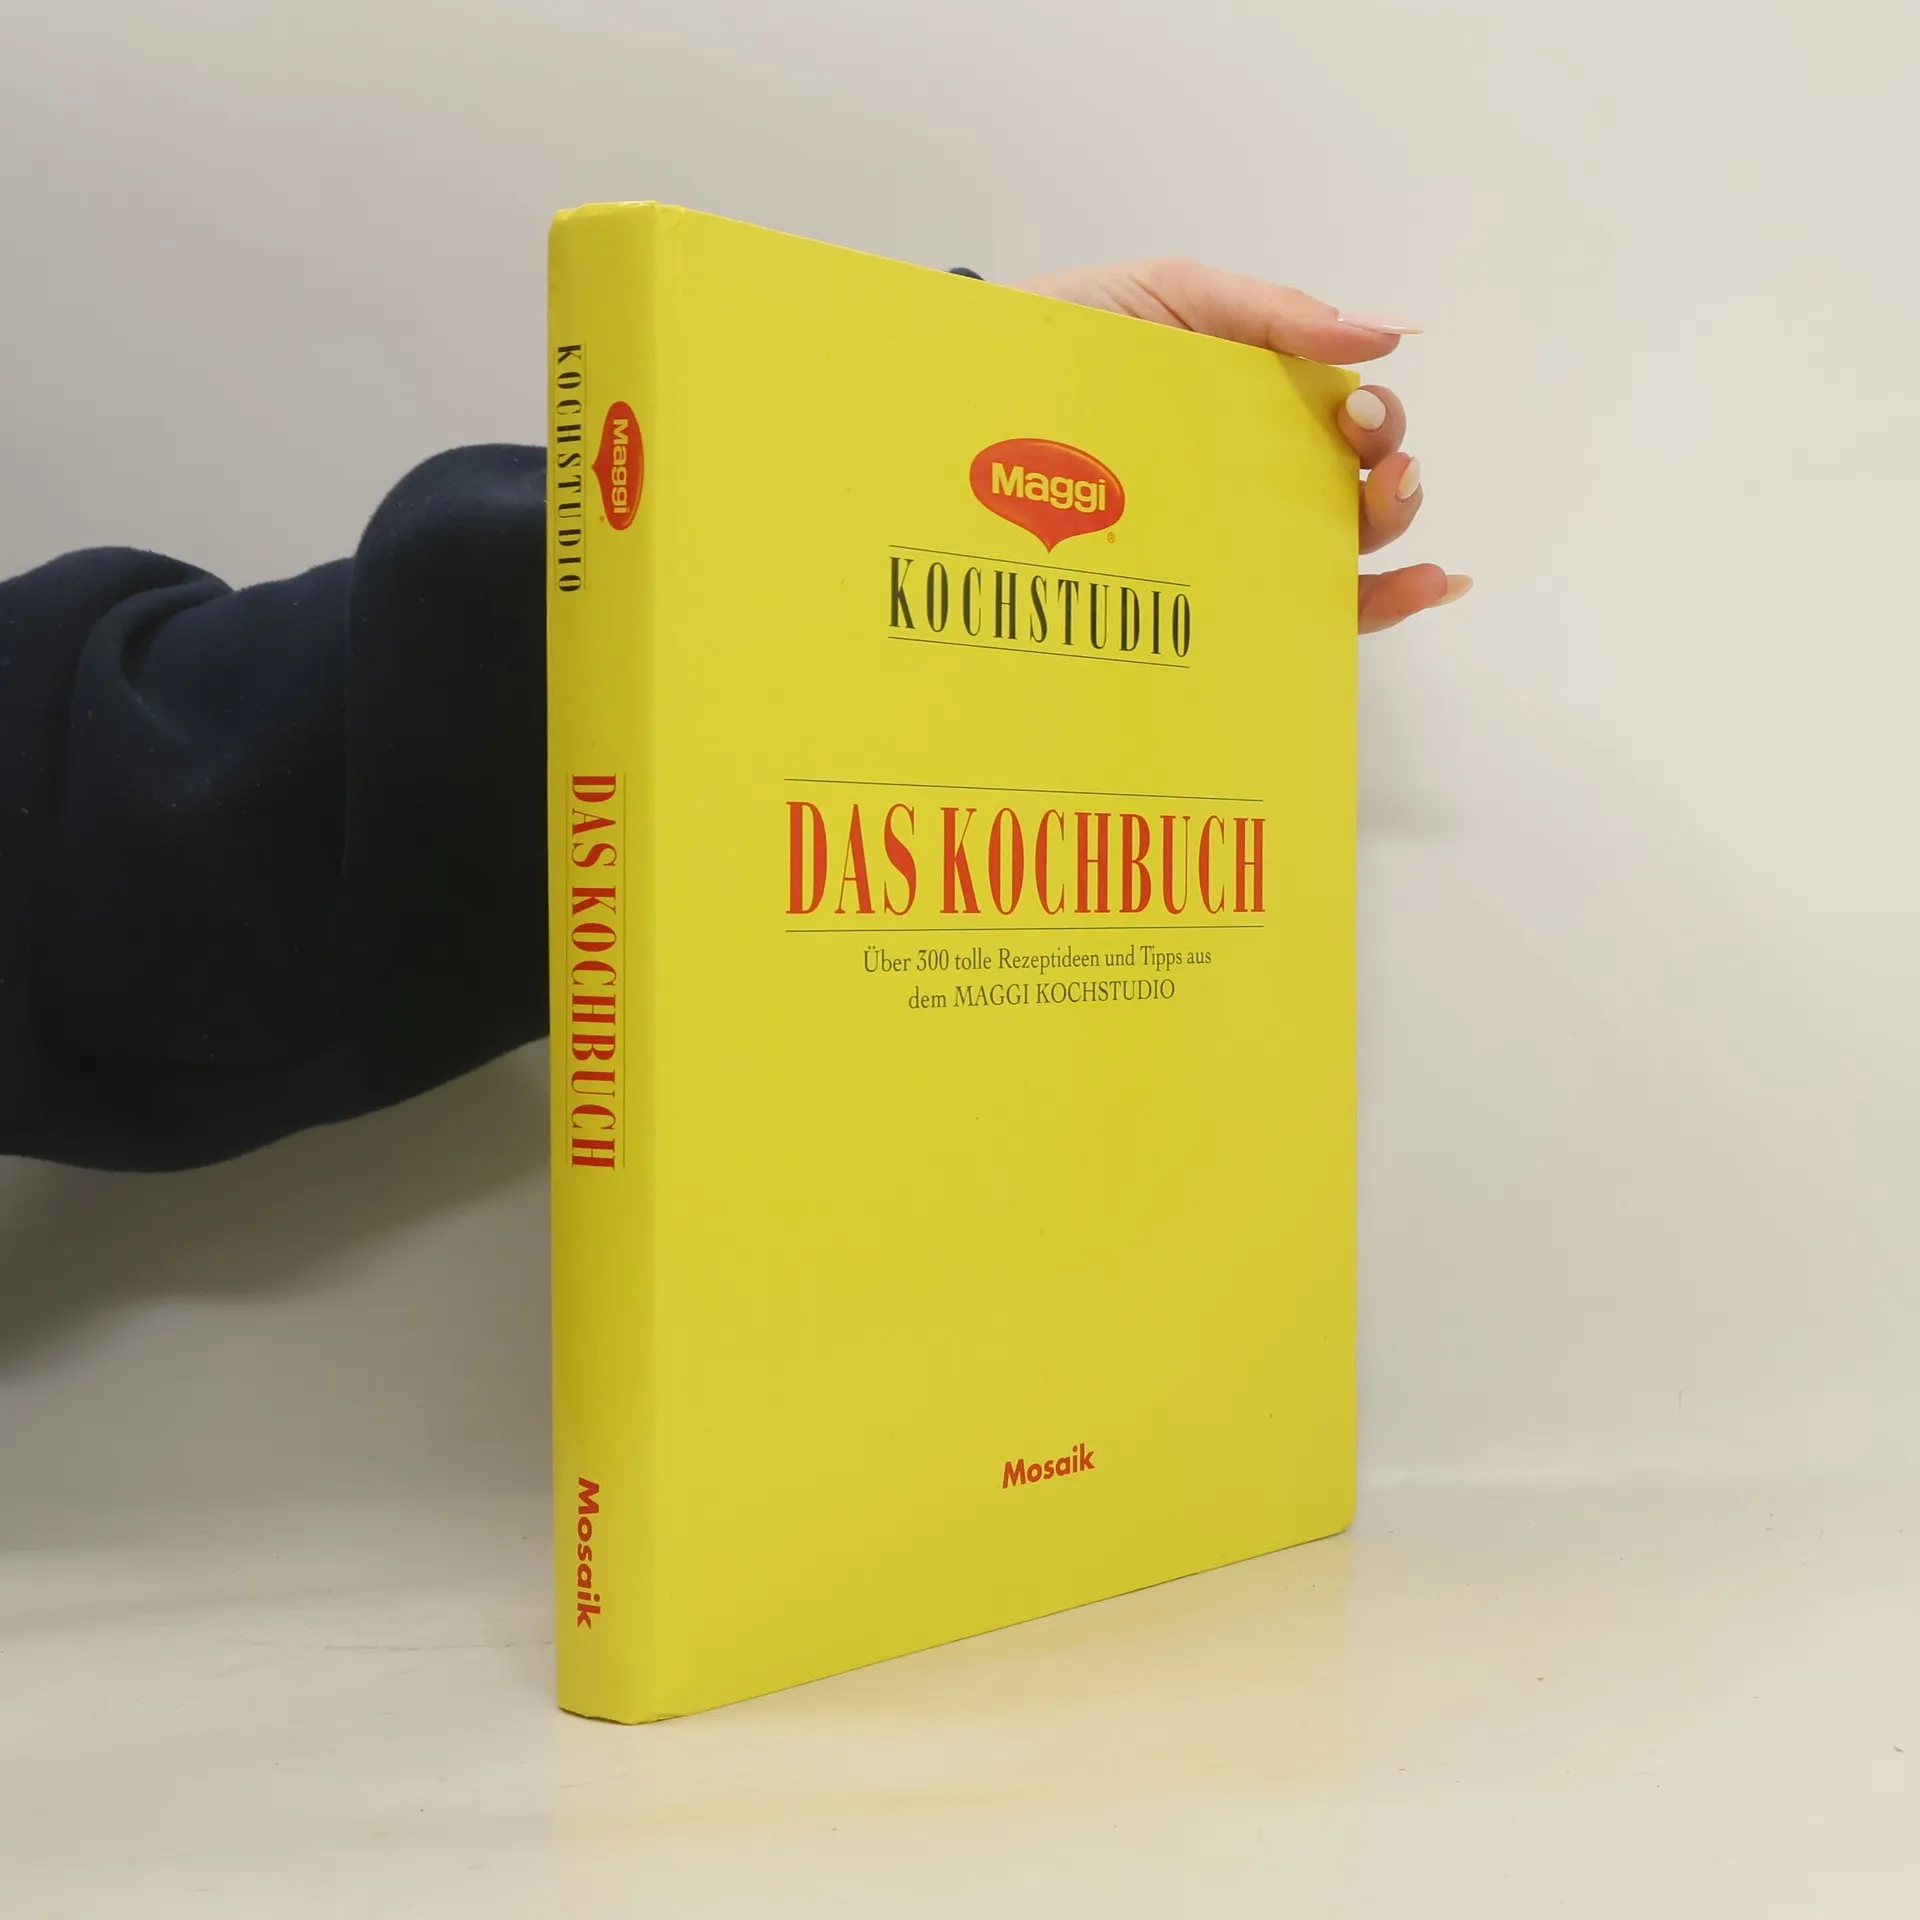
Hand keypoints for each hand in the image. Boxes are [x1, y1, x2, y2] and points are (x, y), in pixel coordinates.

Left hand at [1016, 258, 1470, 632]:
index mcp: (1255, 405)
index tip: (1358, 415)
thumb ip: (1273, 313)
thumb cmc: (1067, 340)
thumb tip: (1385, 332)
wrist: (976, 398)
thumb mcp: (1172, 295)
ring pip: (1343, 550)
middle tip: (1374, 462)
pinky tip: (1428, 588)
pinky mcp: (1202, 592)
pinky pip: (1305, 609)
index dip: (1377, 421)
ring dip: (1393, 528)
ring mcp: (1230, 539)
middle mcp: (1252, 477)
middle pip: (1357, 490)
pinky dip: (1381, 602)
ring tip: (1388, 504)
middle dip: (1392, 475)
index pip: (1346, 423)